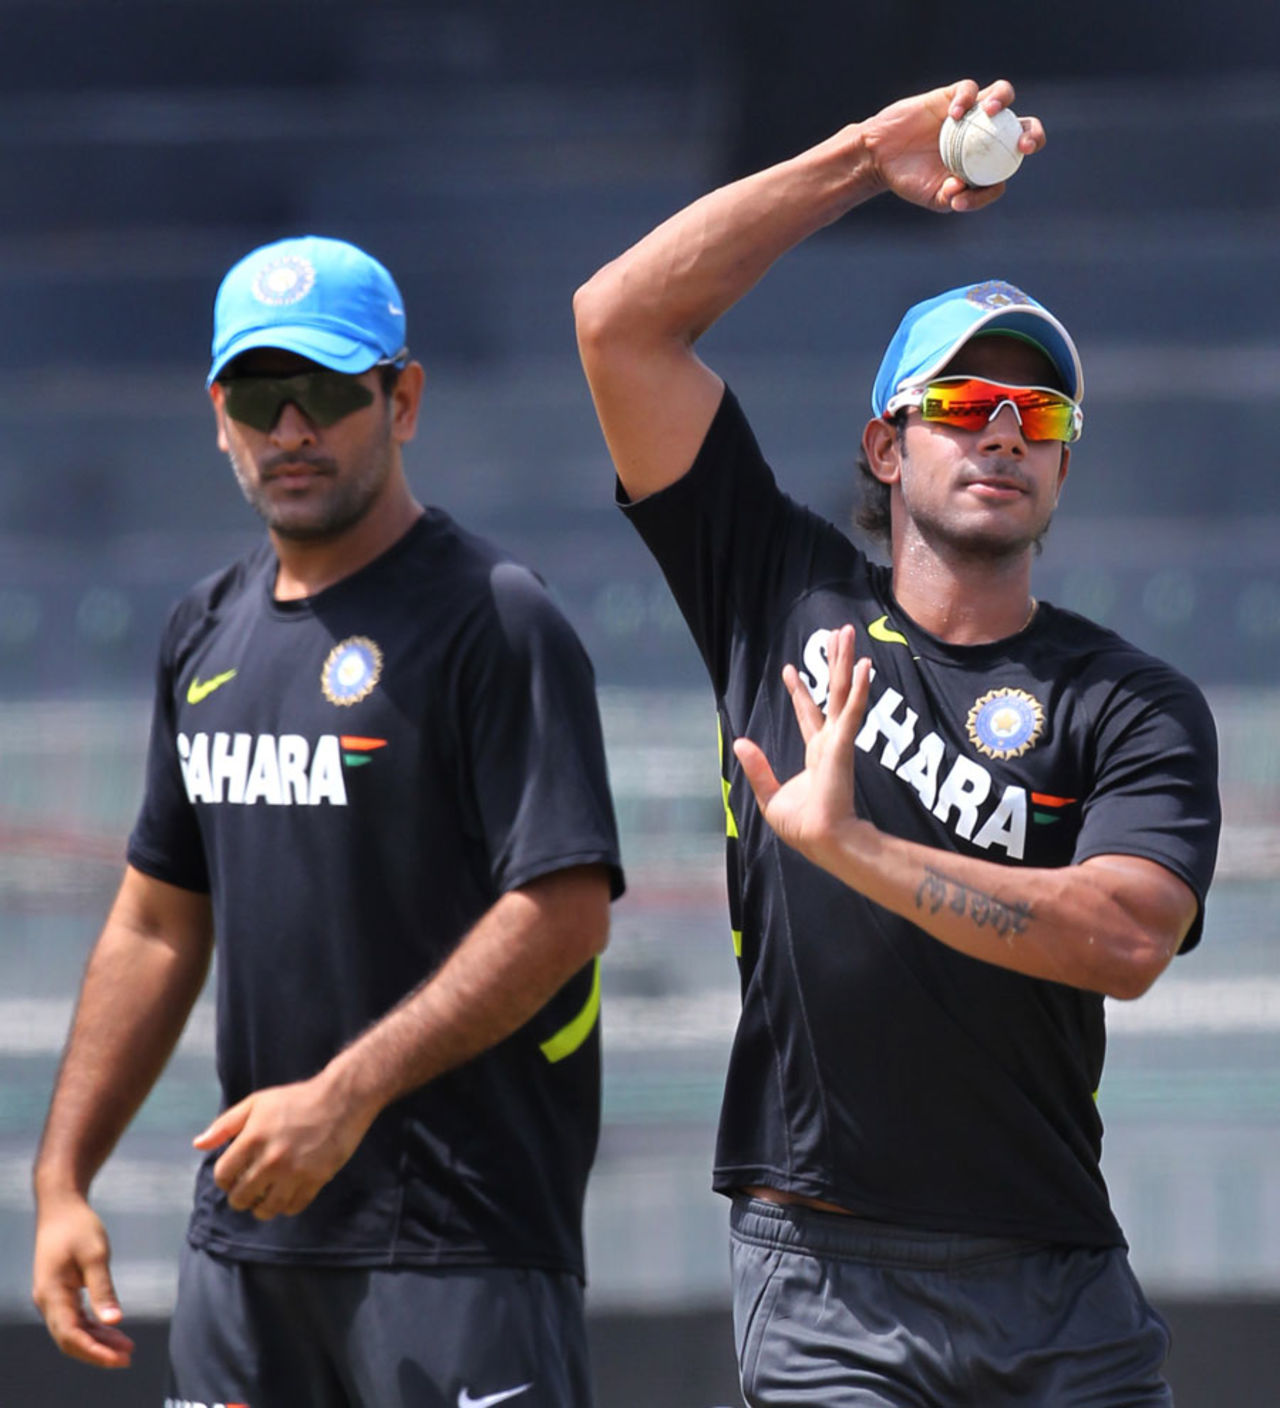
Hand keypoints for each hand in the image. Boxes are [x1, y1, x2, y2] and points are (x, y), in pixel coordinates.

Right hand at [32, 1194, 134, 1367]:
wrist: (61, 1207)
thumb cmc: (78, 1227)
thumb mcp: (95, 1255)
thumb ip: (103, 1289)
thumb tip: (114, 1321)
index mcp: (52, 1294)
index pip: (71, 1335)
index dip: (95, 1351)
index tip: (120, 1358)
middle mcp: (48, 1301)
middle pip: (70, 1339)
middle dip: (98, 1352)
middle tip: (128, 1358)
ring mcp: (52, 1298)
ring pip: (73, 1331)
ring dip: (98, 1341)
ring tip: (127, 1347)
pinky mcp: (60, 1292)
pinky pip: (75, 1318)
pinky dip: (93, 1327)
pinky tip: (114, 1330)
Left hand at [193, 1073, 374, 1220]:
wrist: (342, 1099)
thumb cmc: (296, 1099)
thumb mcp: (257, 1103)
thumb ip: (225, 1125)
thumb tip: (198, 1145)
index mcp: (253, 1138)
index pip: (224, 1175)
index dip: (224, 1179)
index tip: (232, 1177)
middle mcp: (271, 1160)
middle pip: (242, 1197)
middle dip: (240, 1196)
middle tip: (248, 1189)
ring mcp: (294, 1173)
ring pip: (267, 1209)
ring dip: (261, 1207)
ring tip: (264, 1198)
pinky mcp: (315, 1180)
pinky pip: (293, 1208)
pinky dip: (286, 1207)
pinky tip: (286, 1195)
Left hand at [733, 624, 870, 865]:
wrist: (820, 839)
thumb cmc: (802, 826)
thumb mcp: (770, 795)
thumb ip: (757, 768)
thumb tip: (739, 742)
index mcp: (817, 754)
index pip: (809, 714)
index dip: (800, 691)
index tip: (790, 669)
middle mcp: (831, 742)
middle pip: (832, 693)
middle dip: (834, 663)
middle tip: (837, 635)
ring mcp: (839, 741)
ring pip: (842, 692)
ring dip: (846, 661)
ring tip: (848, 633)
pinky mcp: (843, 746)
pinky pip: (851, 712)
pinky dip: (859, 688)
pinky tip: (864, 666)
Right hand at [860, 78, 1044, 213]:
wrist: (881, 158)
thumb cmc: (911, 180)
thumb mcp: (935, 198)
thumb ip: (955, 198)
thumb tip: (965, 192)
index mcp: (987, 158)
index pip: (1015, 154)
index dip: (1023, 154)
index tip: (1014, 158)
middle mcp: (985, 132)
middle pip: (1020, 123)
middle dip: (1031, 131)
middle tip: (1024, 143)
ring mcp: (971, 112)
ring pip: (1002, 94)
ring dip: (1002, 100)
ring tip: (990, 111)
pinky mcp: (952, 97)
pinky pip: (969, 89)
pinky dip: (966, 99)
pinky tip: (953, 116)